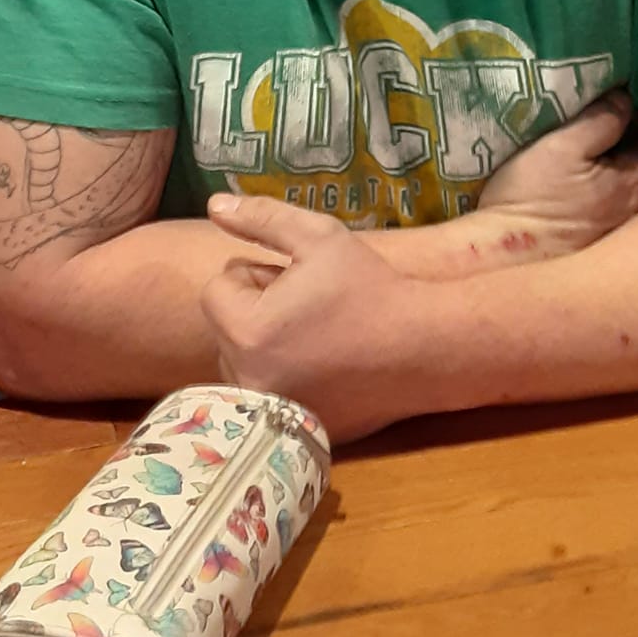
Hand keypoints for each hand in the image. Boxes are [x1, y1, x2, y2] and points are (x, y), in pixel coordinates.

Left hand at [203, 194, 424, 442]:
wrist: (423, 347)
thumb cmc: (369, 287)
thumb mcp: (319, 237)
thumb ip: (261, 218)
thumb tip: (215, 204)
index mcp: (247, 331)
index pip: (216, 290)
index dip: (256, 275)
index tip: (296, 280)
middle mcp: (248, 380)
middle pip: (224, 327)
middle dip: (255, 310)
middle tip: (306, 306)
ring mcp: (271, 412)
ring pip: (239, 361)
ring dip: (262, 344)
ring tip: (312, 334)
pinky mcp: (291, 432)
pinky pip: (264, 392)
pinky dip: (282, 376)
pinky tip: (321, 364)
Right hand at [474, 90, 637, 253]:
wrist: (503, 251)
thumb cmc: (531, 196)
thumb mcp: (562, 146)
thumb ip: (601, 119)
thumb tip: (626, 97)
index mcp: (636, 180)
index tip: (619, 92)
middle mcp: (636, 205)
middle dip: (633, 134)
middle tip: (607, 109)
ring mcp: (618, 224)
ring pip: (629, 178)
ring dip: (620, 158)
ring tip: (596, 136)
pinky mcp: (596, 234)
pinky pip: (613, 197)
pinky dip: (608, 179)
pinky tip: (586, 169)